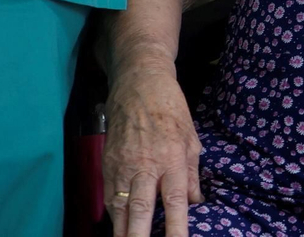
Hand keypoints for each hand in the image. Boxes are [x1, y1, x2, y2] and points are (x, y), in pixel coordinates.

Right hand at [103, 60, 202, 236]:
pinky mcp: (107, 163)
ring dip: (123, 231)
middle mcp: (146, 165)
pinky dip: (113, 215)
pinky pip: (109, 196)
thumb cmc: (170, 107)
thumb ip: (191, 173)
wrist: (139, 82)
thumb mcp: (191, 137)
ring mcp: (123, 165)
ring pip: (120, 207)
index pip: (176, 201)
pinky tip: (119, 228)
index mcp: (172, 158)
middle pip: (142, 209)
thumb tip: (195, 202)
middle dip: (140, 236)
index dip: (177, 227)